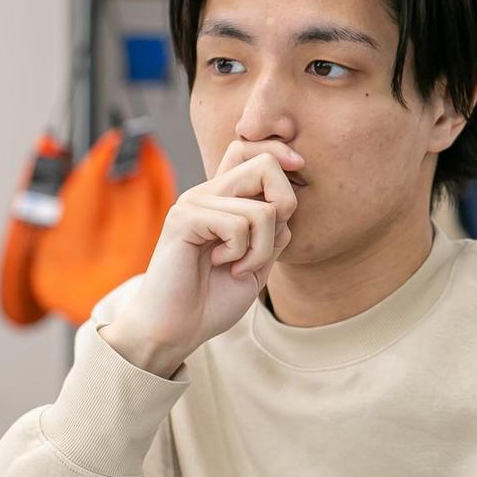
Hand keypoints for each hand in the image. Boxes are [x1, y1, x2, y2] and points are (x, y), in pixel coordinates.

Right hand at [100, 142, 302, 376]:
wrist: (177, 327)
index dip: (281, 155)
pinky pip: (238, 226)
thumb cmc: (214, 297)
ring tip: (239, 266)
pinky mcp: (183, 219)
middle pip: (265, 164)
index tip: (299, 169)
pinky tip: (224, 265)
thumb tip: (288, 204)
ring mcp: (194, 202)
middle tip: (267, 244)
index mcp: (225, 198)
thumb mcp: (258, 261)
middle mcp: (209, 192)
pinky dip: (242, 254)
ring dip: (263, 250)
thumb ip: (275, 230)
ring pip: (262, 210)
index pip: (251, 149)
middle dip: (285, 207)